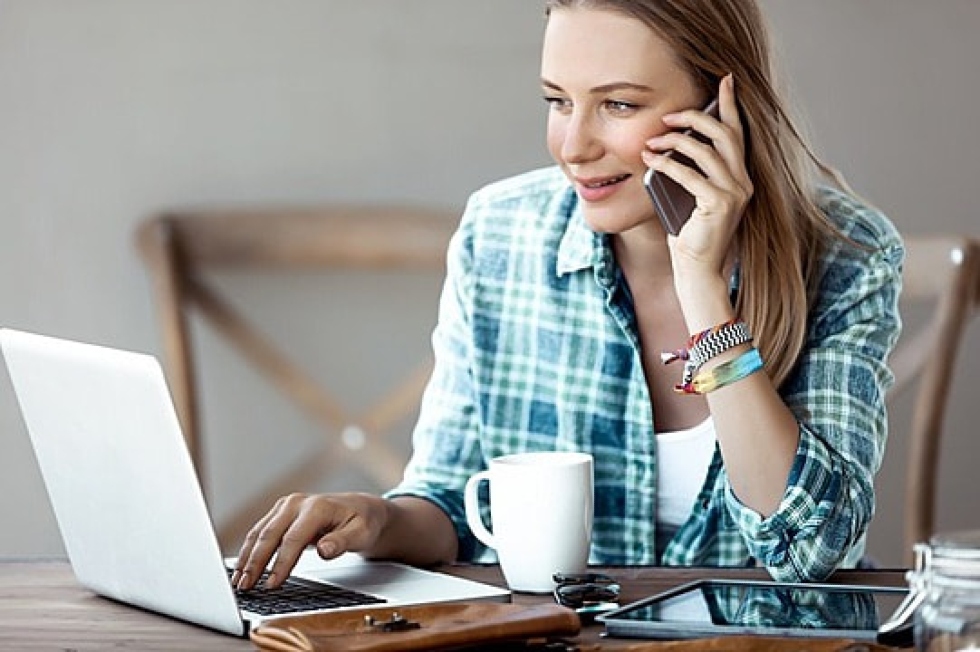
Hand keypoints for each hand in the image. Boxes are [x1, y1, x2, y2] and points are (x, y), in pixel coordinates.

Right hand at [231, 492, 387, 589]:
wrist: (362, 508)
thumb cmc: (363, 521)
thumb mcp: (361, 533)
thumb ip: (342, 542)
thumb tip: (324, 550)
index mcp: (317, 507)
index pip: (293, 539)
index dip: (281, 563)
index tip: (272, 584)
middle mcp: (297, 503)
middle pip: (270, 535)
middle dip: (255, 562)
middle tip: (246, 587)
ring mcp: (286, 506)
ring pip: (260, 532)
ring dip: (247, 557)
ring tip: (239, 581)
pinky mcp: (280, 512)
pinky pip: (260, 531)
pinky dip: (249, 550)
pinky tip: (243, 566)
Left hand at [642, 74, 752, 278]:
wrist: (697, 268)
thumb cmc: (690, 232)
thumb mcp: (692, 194)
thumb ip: (692, 169)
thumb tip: (671, 140)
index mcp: (740, 175)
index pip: (738, 131)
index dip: (732, 104)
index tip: (725, 79)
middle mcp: (743, 181)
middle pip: (724, 134)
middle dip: (695, 118)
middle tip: (668, 115)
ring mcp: (735, 193)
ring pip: (707, 151)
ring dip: (675, 141)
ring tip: (652, 142)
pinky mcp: (720, 205)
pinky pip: (691, 175)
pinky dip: (669, 165)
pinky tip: (652, 162)